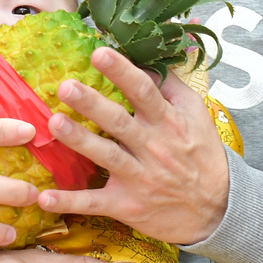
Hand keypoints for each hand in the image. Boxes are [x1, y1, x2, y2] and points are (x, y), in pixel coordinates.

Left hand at [38, 47, 231, 245]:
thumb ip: (173, 84)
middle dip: (92, 103)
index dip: (121, 71)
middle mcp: (153, 148)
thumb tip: (154, 53)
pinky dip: (69, 201)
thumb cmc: (202, 155)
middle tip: (66, 86)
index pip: (144, 91)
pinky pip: (94, 203)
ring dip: (80, 141)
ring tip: (55, 124)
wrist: (218, 209)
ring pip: (105, 156)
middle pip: (118, 122)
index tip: (99, 53)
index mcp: (168, 122)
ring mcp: (139, 178)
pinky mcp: (127, 205)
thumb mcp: (197, 115)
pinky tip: (44, 198)